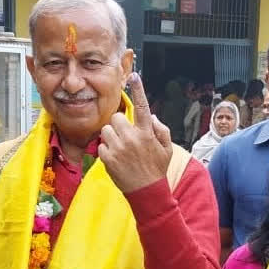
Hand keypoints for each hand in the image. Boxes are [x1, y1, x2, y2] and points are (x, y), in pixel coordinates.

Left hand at [98, 73, 172, 193]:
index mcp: (147, 133)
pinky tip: (116, 160)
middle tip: (125, 137)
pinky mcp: (108, 159)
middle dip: (119, 125)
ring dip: (111, 137)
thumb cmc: (157, 169)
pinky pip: (101, 146)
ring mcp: (119, 148)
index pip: (142, 106)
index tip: (134, 76)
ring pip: (106, 130)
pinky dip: (107, 152)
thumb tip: (151, 116)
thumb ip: (161, 130)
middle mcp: (132, 138)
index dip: (139, 90)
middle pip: (116, 117)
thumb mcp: (167, 149)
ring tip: (121, 150)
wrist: (147, 192)